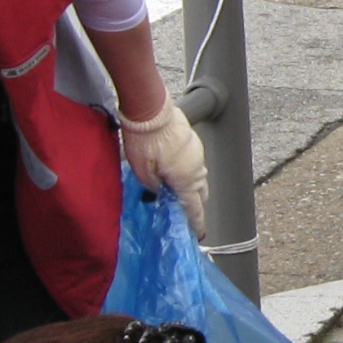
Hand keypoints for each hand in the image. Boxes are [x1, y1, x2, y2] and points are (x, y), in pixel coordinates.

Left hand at [122, 100, 209, 233]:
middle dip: (196, 205)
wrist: (151, 108)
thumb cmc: (145, 140)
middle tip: (187, 215)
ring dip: (192, 187)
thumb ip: (152, 187)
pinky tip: (175, 171)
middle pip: (201, 193)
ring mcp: (197, 153)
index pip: (194, 207)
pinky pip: (195, 163)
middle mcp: (197, 168)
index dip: (197, 222)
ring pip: (199, 177)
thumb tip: (159, 191)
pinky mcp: (193, 141)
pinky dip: (189, 172)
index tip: (199, 233)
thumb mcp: (142, 171)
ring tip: (178, 193)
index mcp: (186, 179)